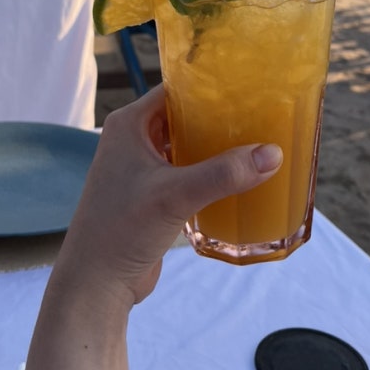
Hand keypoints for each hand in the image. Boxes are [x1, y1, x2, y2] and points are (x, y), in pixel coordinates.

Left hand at [53, 86, 282, 309]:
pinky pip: (187, 171)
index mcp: (130, 124)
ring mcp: (142, 168)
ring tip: (257, 141)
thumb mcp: (175, 195)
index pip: (175, 89)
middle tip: (262, 114)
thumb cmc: (122, 230)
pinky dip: (210, 171)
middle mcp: (134, 139)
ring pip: (187, 145)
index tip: (249, 85)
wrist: (97, 284)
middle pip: (184, 116)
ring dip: (216, 146)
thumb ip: (223, 173)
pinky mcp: (153, 193)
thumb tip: (272, 154)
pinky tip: (239, 176)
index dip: (209, 85)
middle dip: (219, 117)